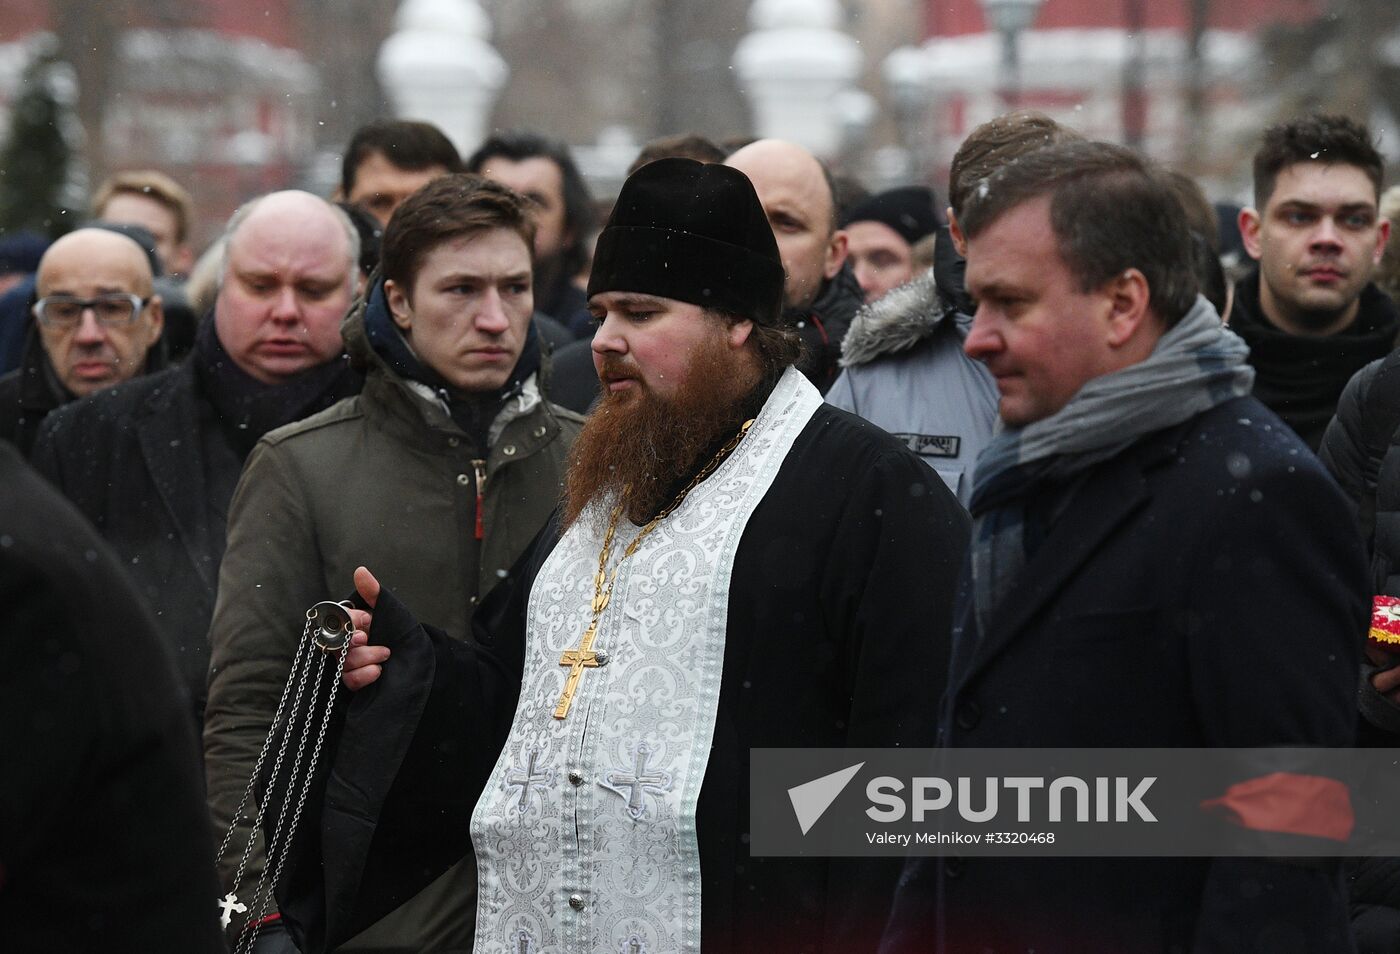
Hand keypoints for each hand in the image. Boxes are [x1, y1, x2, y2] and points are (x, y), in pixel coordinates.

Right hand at [343, 566, 389, 691]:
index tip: (366, 622)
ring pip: (344, 662)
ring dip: (366, 658)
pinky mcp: (355, 679)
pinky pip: (350, 680)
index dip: (349, 622)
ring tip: (385, 654)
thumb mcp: (388, 609)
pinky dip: (364, 675)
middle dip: (354, 643)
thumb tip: (360, 571)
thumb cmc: (399, 629)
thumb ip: (373, 592)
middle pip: (337, 644)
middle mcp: (346, 642)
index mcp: (351, 623)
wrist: (414, 654)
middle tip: (369, 639)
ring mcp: (349, 662)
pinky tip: (378, 671)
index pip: (338, 621)